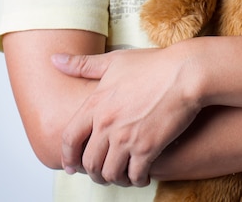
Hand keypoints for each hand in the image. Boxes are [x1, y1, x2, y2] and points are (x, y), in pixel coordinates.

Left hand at [51, 48, 201, 186]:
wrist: (186, 73)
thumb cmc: (155, 64)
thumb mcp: (115, 61)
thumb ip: (83, 65)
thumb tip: (54, 60)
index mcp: (96, 104)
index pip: (69, 138)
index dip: (68, 156)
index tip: (71, 166)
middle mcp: (107, 124)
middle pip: (89, 161)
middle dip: (93, 172)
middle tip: (101, 174)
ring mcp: (126, 138)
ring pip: (109, 172)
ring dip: (114, 178)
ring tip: (122, 176)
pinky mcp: (148, 147)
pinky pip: (135, 174)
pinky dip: (137, 180)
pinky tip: (142, 176)